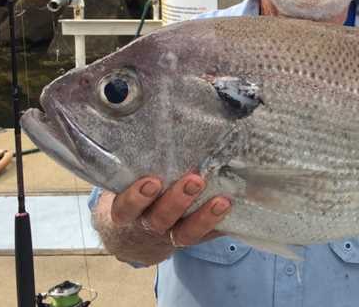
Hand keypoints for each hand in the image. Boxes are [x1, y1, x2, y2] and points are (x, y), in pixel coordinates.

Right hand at [110, 173, 231, 247]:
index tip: (152, 181)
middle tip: (194, 180)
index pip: (125, 208)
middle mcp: (146, 226)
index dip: (137, 197)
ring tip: (222, 201)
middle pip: (159, 219)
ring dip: (204, 217)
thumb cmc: (131, 193)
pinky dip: (220, 226)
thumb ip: (136, 161)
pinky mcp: (189, 238)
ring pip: (185, 234)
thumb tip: (154, 120)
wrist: (132, 235)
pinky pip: (205, 238)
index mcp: (125, 212)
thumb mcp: (124, 180)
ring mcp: (168, 236)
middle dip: (177, 201)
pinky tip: (234, 211)